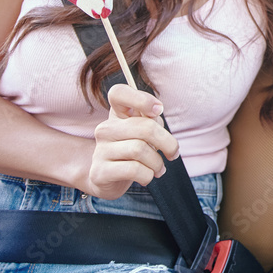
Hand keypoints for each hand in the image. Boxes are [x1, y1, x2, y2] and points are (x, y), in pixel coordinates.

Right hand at [86, 85, 178, 199]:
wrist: (110, 179)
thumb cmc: (133, 149)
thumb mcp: (144, 132)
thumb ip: (151, 120)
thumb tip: (155, 112)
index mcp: (117, 114)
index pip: (118, 93)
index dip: (141, 98)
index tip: (158, 110)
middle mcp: (105, 129)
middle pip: (145, 127)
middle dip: (168, 143)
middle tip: (173, 153)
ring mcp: (100, 150)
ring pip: (140, 150)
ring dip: (157, 163)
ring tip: (159, 168)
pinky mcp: (100, 172)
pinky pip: (133, 169)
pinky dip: (148, 175)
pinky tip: (147, 176)